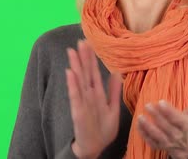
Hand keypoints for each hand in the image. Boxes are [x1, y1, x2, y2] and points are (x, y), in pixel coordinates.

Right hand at [65, 40, 122, 158]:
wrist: (95, 147)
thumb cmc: (103, 129)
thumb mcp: (113, 108)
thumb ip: (114, 91)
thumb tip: (117, 72)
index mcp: (97, 93)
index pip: (94, 71)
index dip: (91, 58)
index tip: (89, 43)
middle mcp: (88, 95)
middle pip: (85, 72)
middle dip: (83, 57)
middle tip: (80, 41)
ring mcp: (82, 102)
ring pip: (79, 80)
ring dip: (75, 66)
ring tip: (72, 51)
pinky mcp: (78, 111)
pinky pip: (75, 96)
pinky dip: (72, 84)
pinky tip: (70, 72)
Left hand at [137, 93, 187, 158]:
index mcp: (186, 126)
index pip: (176, 119)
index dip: (168, 111)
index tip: (160, 102)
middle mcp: (177, 135)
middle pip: (166, 126)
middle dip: (156, 116)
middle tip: (147, 105)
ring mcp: (168, 142)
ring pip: (157, 135)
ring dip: (148, 127)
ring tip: (140, 117)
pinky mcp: (160, 147)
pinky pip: (151, 142)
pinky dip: (144, 135)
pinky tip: (138, 125)